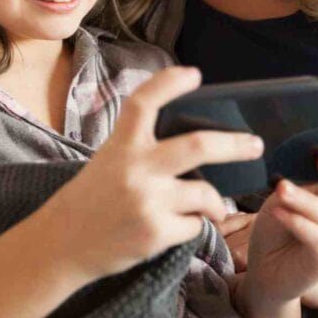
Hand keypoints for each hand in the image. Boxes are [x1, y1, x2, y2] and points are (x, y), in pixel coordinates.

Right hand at [38, 66, 265, 281]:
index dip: (169, 83)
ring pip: (205, 193)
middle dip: (235, 145)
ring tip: (214, 207)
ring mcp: (147, 201)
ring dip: (215, 202)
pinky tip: (175, 228)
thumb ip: (141, 148)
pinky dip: (193, 225)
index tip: (194, 74)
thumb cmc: (91, 199)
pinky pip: (194, 225)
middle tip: (255, 144)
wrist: (62, 244)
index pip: (144, 102)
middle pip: (198, 146)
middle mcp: (135, 169)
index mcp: (120, 145)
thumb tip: (194, 145)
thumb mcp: (108, 161)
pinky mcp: (155, 232)